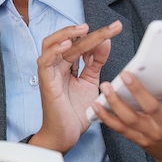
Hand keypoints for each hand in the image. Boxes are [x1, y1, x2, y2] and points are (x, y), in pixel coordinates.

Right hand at [29, 21, 120, 153]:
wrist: (65, 134)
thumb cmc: (74, 111)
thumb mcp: (91, 82)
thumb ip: (96, 63)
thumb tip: (105, 42)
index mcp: (68, 64)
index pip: (82, 43)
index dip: (98, 35)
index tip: (116, 29)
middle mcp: (58, 65)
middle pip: (71, 41)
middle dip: (92, 32)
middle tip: (112, 27)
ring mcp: (50, 71)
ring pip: (53, 44)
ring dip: (68, 33)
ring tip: (84, 28)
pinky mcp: (45, 81)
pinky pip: (45, 60)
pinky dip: (55, 49)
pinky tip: (68, 44)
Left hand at [91, 49, 161, 161]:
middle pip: (151, 106)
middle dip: (137, 90)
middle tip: (125, 73)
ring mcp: (150, 132)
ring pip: (130, 118)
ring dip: (115, 103)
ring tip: (105, 86)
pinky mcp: (138, 138)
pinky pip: (119, 128)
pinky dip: (106, 117)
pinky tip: (95, 104)